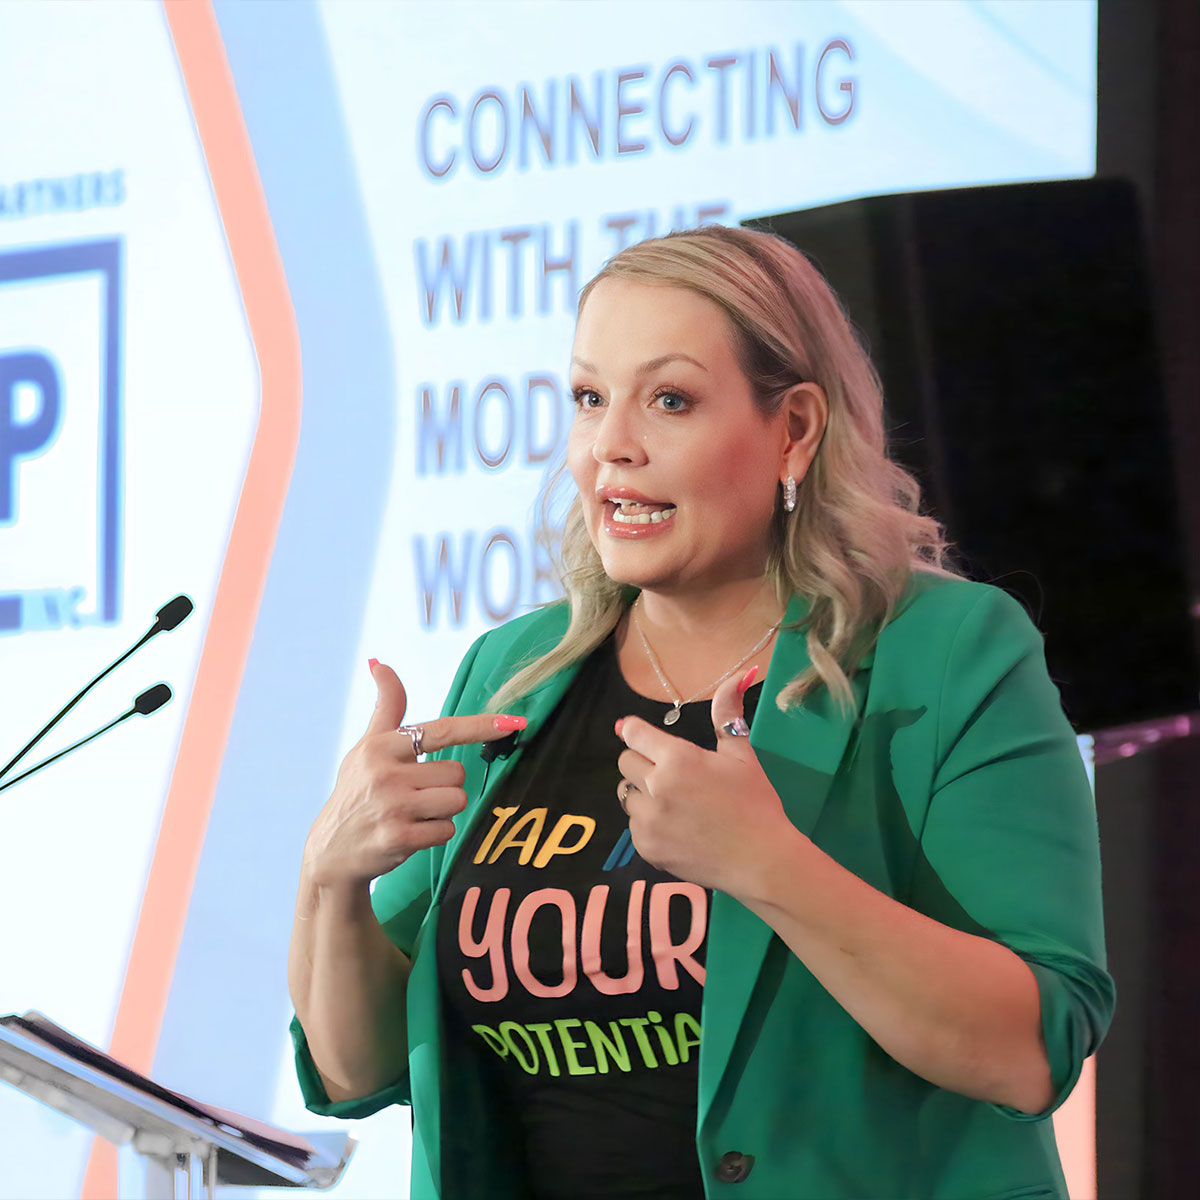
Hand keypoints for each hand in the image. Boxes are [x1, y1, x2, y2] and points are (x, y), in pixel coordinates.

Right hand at [302, 661, 524, 889]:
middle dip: (444, 786)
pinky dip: (436, 834)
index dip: (481, 726)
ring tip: (414, 814)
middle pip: (457, 774)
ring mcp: (393, 806)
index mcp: (381, 746)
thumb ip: (386, 707)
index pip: (442, 731)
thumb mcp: (366, 746)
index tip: (515, 723)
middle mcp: (386, 773)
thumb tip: (378, 662)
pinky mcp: (399, 837)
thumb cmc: (358, 791)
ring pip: (456, 801)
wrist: (333, 850)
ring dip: (443, 811)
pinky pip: (447, 830)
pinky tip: (411, 833)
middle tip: (415, 795)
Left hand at [615, 667, 792, 894]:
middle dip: (644, 762)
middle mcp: (656, 787)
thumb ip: (728, 713)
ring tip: (676, 803)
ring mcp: (648, 821)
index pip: (633, 733)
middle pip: (626, 762)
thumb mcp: (742, 754)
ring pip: (627, 794)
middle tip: (673, 774)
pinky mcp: (646, 848)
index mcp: (678, 758)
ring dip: (644, 794)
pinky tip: (678, 828)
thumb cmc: (755, 803)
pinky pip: (634, 826)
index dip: (634, 731)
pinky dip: (649, 824)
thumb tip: (740, 673)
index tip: (640, 735)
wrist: (762, 861)